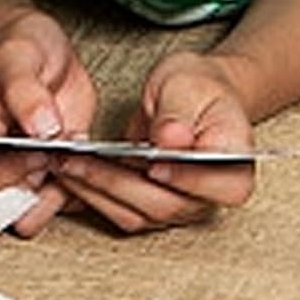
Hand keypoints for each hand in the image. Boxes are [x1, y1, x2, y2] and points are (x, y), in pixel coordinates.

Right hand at [0, 8, 96, 244]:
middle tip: (48, 169)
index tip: (37, 153)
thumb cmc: (21, 49)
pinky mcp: (48, 179)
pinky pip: (59, 208)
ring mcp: (15, 177)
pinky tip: (86, 162)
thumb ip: (25, 90)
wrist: (47, 52)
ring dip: (51, 202)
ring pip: (20, 223)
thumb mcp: (19, 54)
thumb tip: (41, 128)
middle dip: (18, 204)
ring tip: (71, 164)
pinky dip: (76, 194)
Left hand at [54, 52, 256, 233]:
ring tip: (64, 162)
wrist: (190, 97)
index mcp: (236, 163)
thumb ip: (179, 113)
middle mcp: (211, 194)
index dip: (186, 179)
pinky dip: (94, 193)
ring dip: (97, 191)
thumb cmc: (196, 88)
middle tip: (81, 159)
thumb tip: (171, 141)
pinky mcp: (153, 208)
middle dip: (117, 182)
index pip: (220, 186)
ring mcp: (182, 206)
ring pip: (137, 213)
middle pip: (167, 203)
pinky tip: (70, 170)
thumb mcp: (188, 86)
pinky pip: (121, 210)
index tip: (154, 164)